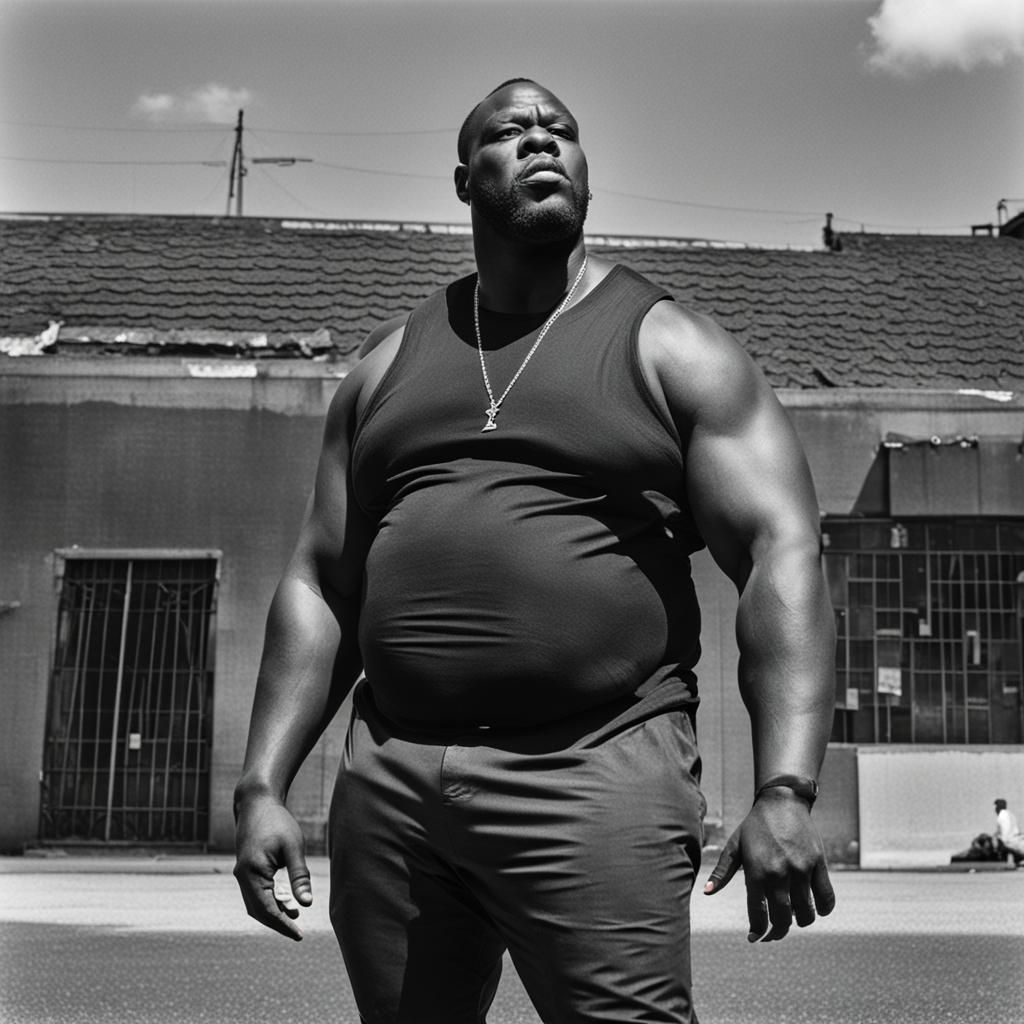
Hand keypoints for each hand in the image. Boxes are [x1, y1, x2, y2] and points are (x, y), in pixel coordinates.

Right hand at [233, 791, 313, 940]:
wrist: (257, 801)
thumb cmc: (277, 821)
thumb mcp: (293, 847)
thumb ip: (299, 876)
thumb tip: (307, 904)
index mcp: (252, 873)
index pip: (266, 909)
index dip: (282, 925)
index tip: (299, 935)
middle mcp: (242, 876)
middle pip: (258, 910)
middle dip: (277, 922)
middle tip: (297, 932)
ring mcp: (242, 872)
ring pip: (256, 902)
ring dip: (273, 911)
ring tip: (295, 915)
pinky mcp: (246, 868)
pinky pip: (256, 891)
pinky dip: (270, 899)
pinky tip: (287, 900)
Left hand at [702, 790, 834, 941]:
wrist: (782, 801)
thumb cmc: (755, 826)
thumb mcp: (735, 845)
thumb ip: (722, 871)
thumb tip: (707, 892)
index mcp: (756, 871)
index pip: (758, 914)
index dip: (757, 931)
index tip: (754, 937)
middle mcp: (779, 873)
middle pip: (783, 919)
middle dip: (777, 933)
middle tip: (772, 934)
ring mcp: (801, 869)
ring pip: (806, 913)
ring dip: (799, 922)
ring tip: (792, 919)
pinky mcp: (818, 864)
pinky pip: (826, 898)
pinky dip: (822, 910)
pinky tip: (814, 909)